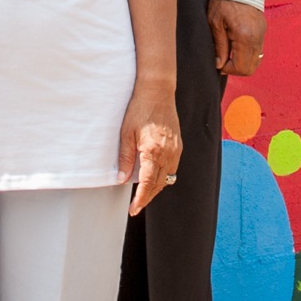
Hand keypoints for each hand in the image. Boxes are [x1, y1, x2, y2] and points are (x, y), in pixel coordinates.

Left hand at [118, 82, 182, 213]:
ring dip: (157, 187)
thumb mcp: (126, 134)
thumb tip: (121, 179)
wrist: (158, 91)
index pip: (147, 184)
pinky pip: (173, 168)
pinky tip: (155, 176)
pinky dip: (164, 176)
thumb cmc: (139, 109)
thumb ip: (125, 158)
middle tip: (136, 206)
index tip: (134, 209)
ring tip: (144, 193)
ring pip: (168, 178)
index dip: (141, 199)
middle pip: (159, 184)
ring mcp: (175, 150)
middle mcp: (167, 153)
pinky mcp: (178, 145)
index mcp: (152, 152)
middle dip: (148, 197)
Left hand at [208, 0, 265, 77]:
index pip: (241, 67)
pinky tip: (237, 45)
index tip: (219, 64)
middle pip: (251, 68)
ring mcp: (262, 34)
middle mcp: (257, 38)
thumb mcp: (215, 23)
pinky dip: (248, 53)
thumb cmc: (223, 0)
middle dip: (236, 69)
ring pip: (256, 60)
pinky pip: (258, 50)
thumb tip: (219, 65)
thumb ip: (219, 46)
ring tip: (230, 53)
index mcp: (244, 37)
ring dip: (243, 61)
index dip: (228, 70)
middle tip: (224, 61)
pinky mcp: (263, 29)